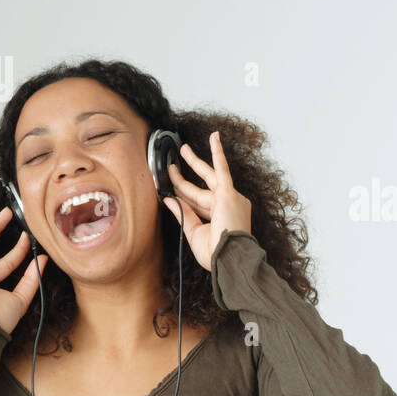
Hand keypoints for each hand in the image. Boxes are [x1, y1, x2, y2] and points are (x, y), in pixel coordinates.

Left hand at [162, 130, 252, 270]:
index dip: (180, 195)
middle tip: (174, 163)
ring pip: (208, 175)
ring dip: (195, 161)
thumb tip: (168, 199)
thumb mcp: (193, 232)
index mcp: (219, 216)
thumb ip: (182, 214)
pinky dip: (218, 153)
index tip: (167, 191)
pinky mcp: (229, 193)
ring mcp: (229, 198)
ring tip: (184, 148)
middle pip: (200, 187)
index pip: (196, 202)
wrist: (229, 258)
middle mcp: (226, 205)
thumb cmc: (215, 253)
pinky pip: (222, 168)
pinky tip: (215, 138)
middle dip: (186, 176)